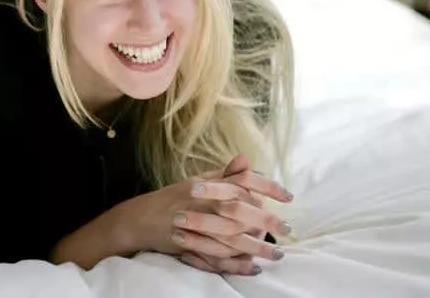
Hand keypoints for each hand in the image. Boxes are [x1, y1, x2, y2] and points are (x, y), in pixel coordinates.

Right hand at [116, 154, 292, 275]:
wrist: (141, 219)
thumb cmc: (173, 199)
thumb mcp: (197, 182)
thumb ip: (224, 175)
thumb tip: (246, 159)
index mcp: (207, 185)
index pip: (242, 181)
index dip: (267, 187)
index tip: (288, 197)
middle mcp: (202, 203)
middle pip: (240, 210)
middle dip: (266, 221)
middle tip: (287, 230)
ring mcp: (195, 225)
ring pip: (231, 237)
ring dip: (256, 248)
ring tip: (276, 255)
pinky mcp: (190, 246)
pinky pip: (217, 258)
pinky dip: (236, 266)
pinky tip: (253, 269)